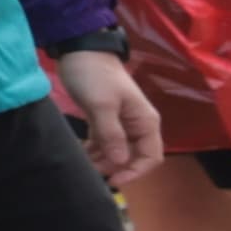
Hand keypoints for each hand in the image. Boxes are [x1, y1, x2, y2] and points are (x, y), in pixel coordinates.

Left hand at [50, 50, 162, 186]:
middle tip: (91, 174)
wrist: (80, 50)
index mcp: (145, 122)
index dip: (135, 172)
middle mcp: (137, 126)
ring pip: (116, 153)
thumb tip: (119, 162)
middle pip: (133, 158)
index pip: (151, 157)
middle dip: (114, 168)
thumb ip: (111, 135)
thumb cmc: (95, 75)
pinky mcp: (105, 121)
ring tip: (82, 167)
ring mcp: (122, 124)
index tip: (113, 180)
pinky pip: (104, 144)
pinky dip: (94, 152)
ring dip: (102, 162)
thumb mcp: (102, 105)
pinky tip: (80, 156)